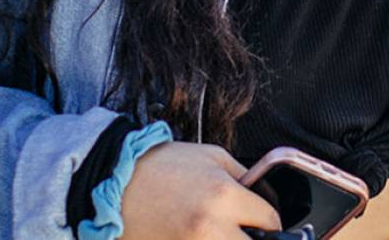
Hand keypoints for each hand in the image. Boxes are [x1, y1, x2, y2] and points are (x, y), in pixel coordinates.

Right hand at [120, 142, 283, 238]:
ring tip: (224, 233)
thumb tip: (265, 196)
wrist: (115, 183)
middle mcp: (211, 227)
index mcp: (223, 196)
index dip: (272, 222)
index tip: (266, 223)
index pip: (270, 222)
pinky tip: (205, 236)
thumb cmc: (161, 167)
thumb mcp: (211, 157)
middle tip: (250, 234)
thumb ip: (244, 177)